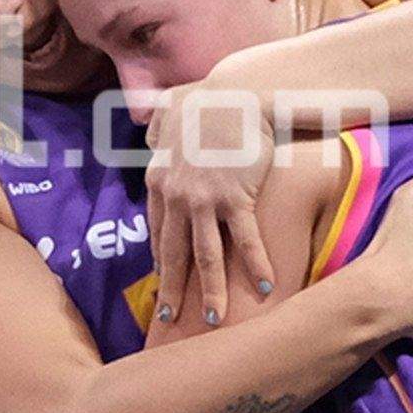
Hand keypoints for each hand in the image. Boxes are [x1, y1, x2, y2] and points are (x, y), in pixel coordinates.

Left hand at [143, 82, 279, 330]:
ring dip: (212, 291)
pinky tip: (265, 288)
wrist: (236, 92)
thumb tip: (146, 126)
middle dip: (172, 290)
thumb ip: (155, 124)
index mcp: (158, 179)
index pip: (157, 229)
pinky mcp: (235, 197)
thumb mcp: (169, 110)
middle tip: (171, 320)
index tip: (163, 281)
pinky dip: (256, 266)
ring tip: (215, 319)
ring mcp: (204, 199)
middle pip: (173, 252)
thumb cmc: (208, 99)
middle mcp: (175, 195)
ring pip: (205, 256)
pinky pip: (245, 241)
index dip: (160, 258)